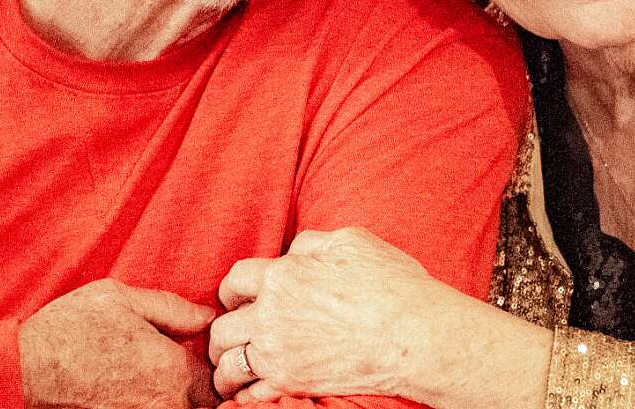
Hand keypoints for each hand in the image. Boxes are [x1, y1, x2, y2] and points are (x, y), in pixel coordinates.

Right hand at [18, 278, 216, 408]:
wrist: (21, 370)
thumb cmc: (71, 328)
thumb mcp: (124, 298)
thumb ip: (173, 309)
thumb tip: (206, 316)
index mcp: (170, 370)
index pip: (216, 381)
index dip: (215, 366)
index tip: (207, 352)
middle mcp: (160, 404)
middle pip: (201, 405)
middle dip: (201, 388)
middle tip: (189, 365)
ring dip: (179, 397)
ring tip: (162, 375)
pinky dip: (156, 403)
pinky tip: (141, 386)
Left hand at [209, 227, 451, 402]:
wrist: (412, 334)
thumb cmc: (388, 283)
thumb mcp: (349, 241)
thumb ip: (311, 244)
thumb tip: (293, 253)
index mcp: (282, 276)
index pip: (235, 279)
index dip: (234, 288)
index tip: (241, 295)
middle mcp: (271, 316)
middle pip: (222, 326)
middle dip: (224, 328)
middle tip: (236, 332)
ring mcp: (279, 354)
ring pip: (227, 364)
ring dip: (226, 364)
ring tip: (235, 365)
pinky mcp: (292, 384)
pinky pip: (248, 396)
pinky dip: (243, 394)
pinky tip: (250, 390)